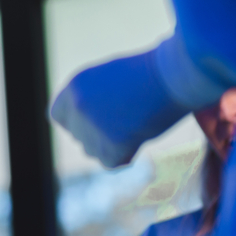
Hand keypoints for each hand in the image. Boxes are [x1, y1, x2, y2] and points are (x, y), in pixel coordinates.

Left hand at [50, 48, 190, 167]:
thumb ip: (91, 99)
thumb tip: (86, 126)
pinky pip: (113, 162)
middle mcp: (77, 108)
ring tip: (137, 122)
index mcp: (74, 86)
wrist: (175, 76)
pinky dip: (127, 154)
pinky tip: (142, 133)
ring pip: (94, 152)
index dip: (77, 122)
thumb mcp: (109, 79)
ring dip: (112, 145)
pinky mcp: (110, 147)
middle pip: (79, 137)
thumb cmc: (150, 73)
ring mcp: (91, 128)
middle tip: (127, 120)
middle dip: (98, 135)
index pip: (59, 117)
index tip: (97, 121)